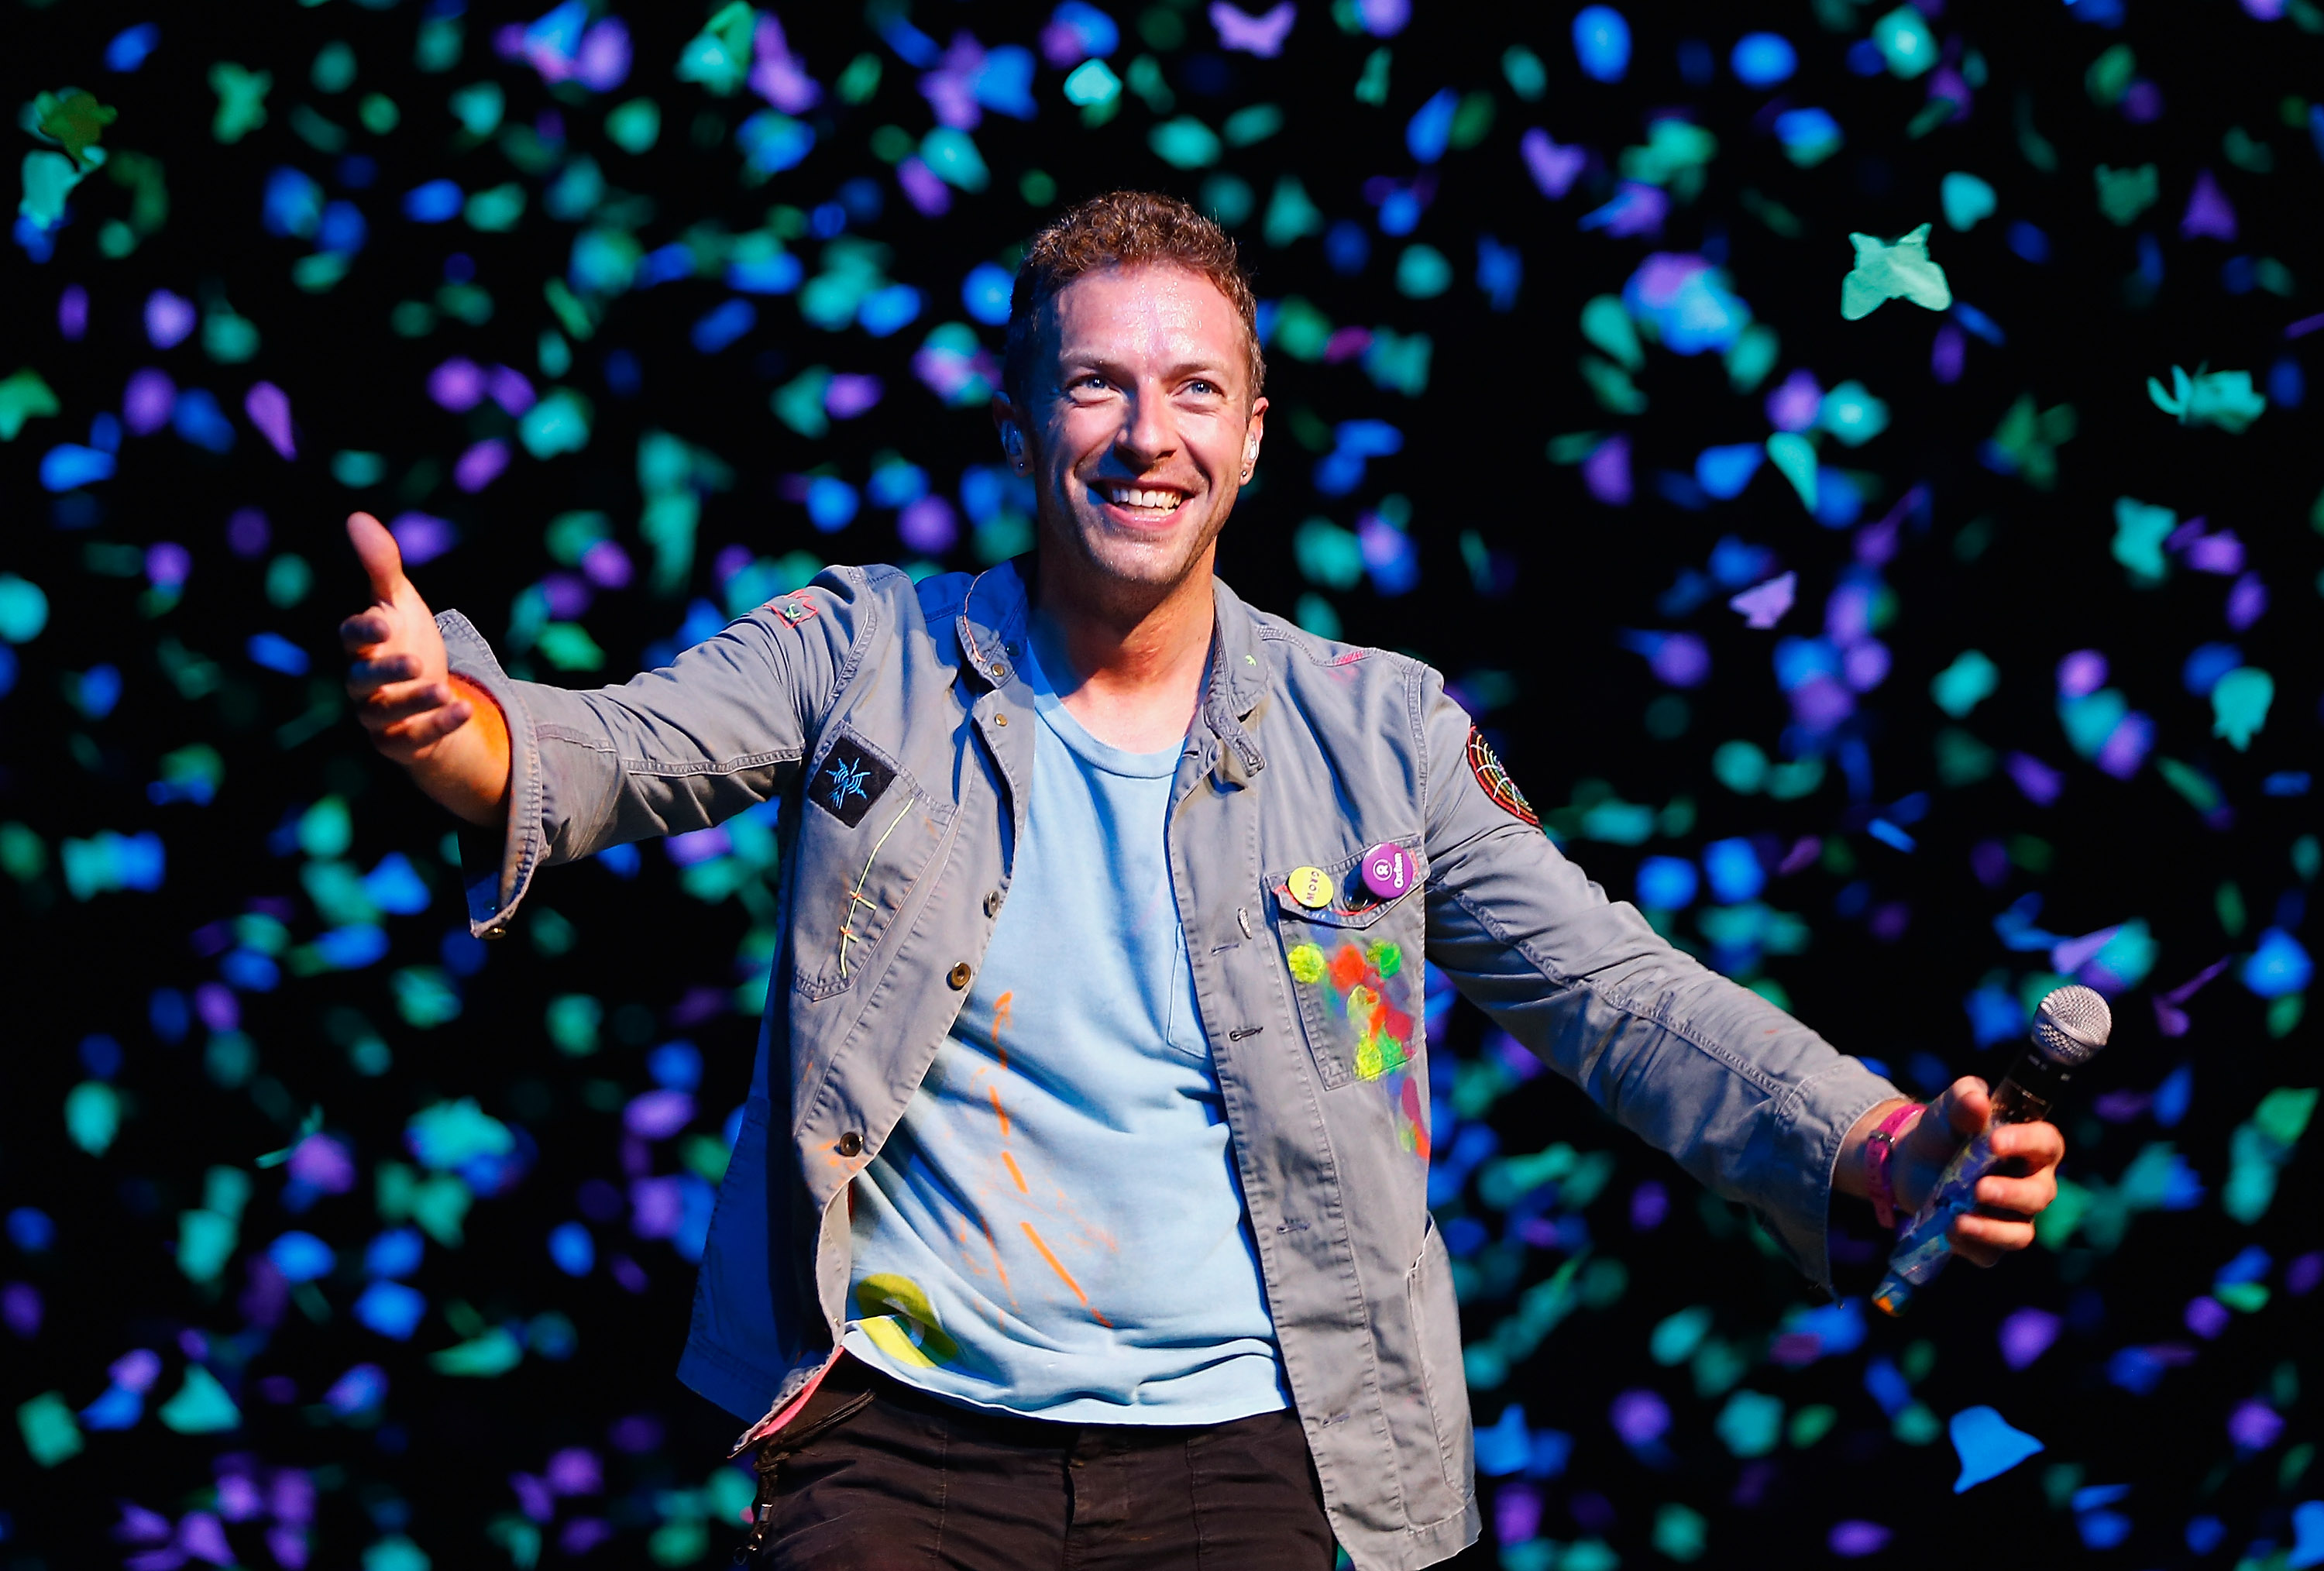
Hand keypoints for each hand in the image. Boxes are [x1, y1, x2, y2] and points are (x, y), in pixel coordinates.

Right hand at [340, 512, 508, 824]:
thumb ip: (381, 566)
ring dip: (414, 702)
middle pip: (362, 679)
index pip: (351, 636)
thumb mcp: (399, 601)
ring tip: (443, 689)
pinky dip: (438, 726)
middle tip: (415, 660)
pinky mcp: (400, 741)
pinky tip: (464, 711)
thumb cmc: (405, 639)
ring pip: (387, 714)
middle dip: (386, 671)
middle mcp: (363, 682)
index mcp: (361, 645)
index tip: (383, 620)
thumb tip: (356, 517)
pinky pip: (414, 739)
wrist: (426, 691)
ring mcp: (379, 715)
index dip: (363, 629)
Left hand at [1888, 1078, 2064, 1266]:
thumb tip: (1977, 1101)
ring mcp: (2012, 1215)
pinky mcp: (1988, 1239)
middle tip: (1979, 1188)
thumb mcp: (1950, 1106)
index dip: (2027, 1144)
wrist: (1911, 1160)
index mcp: (2030, 1146)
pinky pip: (1990, 1253)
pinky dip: (1971, 1246)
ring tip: (1959, 1220)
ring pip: (2021, 1233)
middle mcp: (2031, 1183)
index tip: (1994, 1142)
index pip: (2047, 1144)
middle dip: (2012, 1194)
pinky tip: (1948, 1232)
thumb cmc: (1944, 1129)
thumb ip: (1965, 1097)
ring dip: (1993, 1230)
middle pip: (2040, 1195)